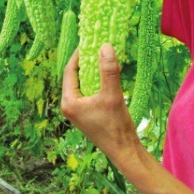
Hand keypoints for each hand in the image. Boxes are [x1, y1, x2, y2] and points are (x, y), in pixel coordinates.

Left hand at [60, 44, 138, 159]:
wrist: (124, 151)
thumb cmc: (115, 126)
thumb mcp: (112, 95)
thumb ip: (108, 71)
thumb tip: (105, 46)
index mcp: (68, 102)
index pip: (69, 71)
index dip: (78, 55)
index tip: (87, 42)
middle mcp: (69, 106)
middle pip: (74, 76)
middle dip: (85, 61)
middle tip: (96, 47)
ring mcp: (78, 111)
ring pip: (83, 83)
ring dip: (92, 71)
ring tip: (103, 57)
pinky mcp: (88, 113)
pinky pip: (89, 91)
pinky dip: (97, 81)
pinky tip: (108, 74)